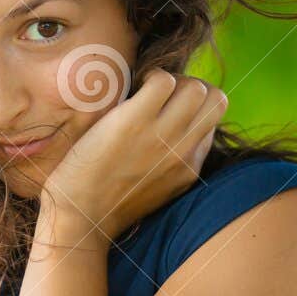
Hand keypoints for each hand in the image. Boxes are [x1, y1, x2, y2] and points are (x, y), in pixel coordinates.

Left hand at [38, 69, 227, 244]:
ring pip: (196, 87)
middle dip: (192, 88)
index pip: (212, 122)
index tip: (167, 110)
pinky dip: (151, 76)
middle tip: (162, 95)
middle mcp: (183, 151)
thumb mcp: (155, 189)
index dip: (192, 109)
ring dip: (172, 80)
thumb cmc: (106, 203)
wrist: (81, 219)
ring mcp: (161, 136)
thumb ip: (172, 164)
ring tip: (146, 90)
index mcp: (189, 169)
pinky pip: (163, 80)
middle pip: (216, 100)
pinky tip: (133, 89)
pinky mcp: (135, 121)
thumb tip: (174, 130)